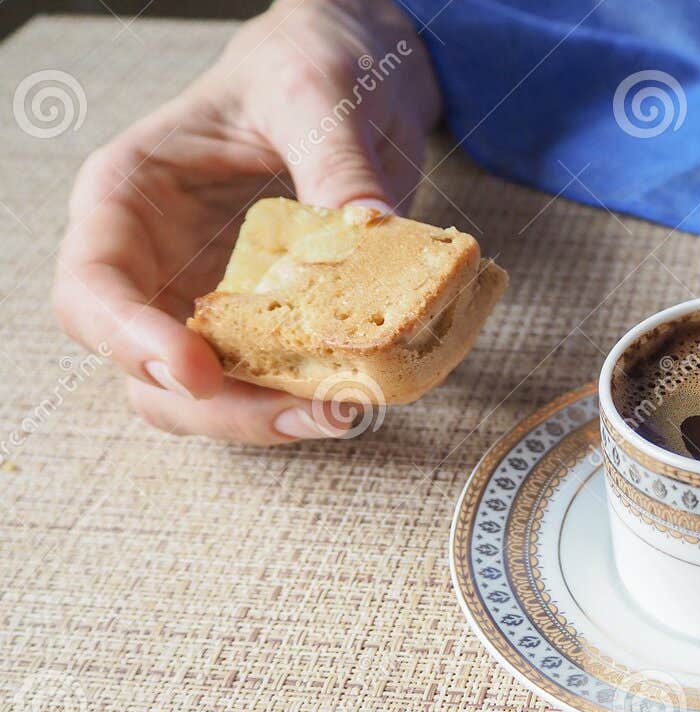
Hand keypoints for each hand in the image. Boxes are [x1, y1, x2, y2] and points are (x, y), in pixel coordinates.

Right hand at [52, 0, 439, 443]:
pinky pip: (277, 384)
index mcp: (130, 198)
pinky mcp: (274, 327)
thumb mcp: (318, 93)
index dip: (131, 342)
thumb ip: (333, 162)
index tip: (201, 372)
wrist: (359, 74)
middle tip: (309, 412)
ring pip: (210, 399)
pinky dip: (313, 399)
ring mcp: (212, 303)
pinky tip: (363, 396)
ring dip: (273, 418)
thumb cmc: (310, 66)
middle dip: (222, 410)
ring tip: (346, 411)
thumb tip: (366, 228)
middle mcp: (158, 263)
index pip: (93, 291)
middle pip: (146, 374)